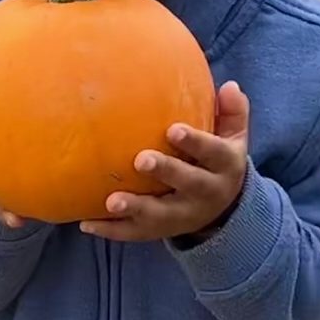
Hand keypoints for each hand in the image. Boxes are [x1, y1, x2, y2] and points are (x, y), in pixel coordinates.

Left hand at [80, 82, 250, 242]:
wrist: (223, 210)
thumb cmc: (218, 161)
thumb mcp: (233, 138)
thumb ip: (233, 112)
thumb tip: (230, 85)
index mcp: (224, 167)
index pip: (213, 152)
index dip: (195, 142)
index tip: (173, 130)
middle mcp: (206, 194)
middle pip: (189, 184)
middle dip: (166, 172)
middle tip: (140, 160)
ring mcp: (183, 216)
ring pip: (160, 215)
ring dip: (135, 208)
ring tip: (111, 201)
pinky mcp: (162, 231)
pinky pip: (136, 233)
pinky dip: (112, 230)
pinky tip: (86, 223)